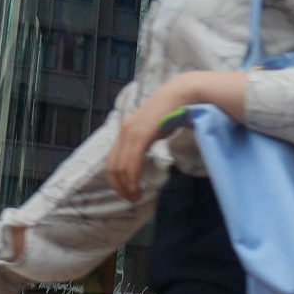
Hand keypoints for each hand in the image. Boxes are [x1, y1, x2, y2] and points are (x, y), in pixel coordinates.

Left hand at [104, 70, 243, 202]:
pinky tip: (138, 187)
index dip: (115, 180)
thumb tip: (141, 158)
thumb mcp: (152, 129)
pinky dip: (133, 178)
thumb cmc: (170, 111)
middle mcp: (124, 132)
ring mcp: (131, 133)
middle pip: (113, 167)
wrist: (180, 94)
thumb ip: (143, 142)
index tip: (126, 192)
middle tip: (130, 199)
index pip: (112, 161)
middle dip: (119, 187)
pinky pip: (132, 162)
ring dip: (126, 186)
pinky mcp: (141, 135)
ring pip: (121, 168)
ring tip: (136, 197)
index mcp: (125, 132)